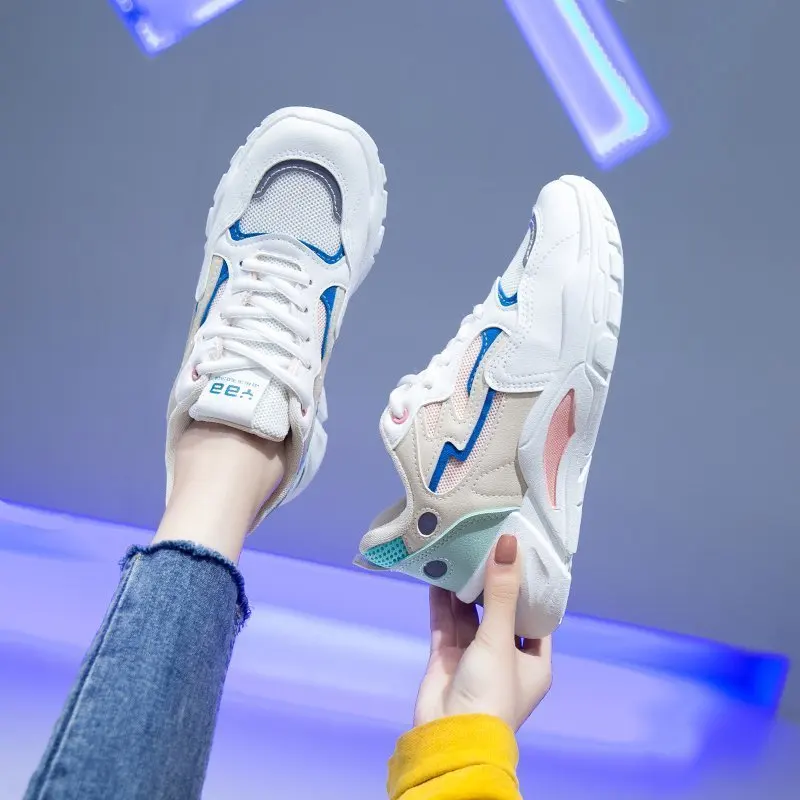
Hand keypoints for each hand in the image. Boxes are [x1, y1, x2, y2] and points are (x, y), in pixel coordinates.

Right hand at [414, 534, 551, 731]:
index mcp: (534, 661)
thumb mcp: (500, 638)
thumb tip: (509, 543)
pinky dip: (443, 602)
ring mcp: (474, 658)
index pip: (536, 616)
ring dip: (465, 590)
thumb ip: (501, 592)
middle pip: (501, 612)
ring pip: (471, 616)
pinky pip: (447, 623)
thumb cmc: (491, 690)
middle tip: (487, 547)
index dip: (529, 587)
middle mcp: (506, 658)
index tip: (521, 555)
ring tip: (461, 555)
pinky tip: (438, 575)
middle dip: (493, 584)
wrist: (450, 738)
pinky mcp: (447, 659)